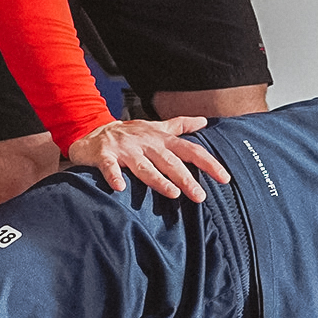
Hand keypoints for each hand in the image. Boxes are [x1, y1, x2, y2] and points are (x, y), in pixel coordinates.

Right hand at [67, 117, 232, 201]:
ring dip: (158, 180)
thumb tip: (204, 121)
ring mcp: (125, 149)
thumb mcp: (156, 128)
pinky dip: (114, 176)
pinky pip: (110, 167)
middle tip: (200, 196)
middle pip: (169, 162)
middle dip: (186, 178)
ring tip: (172, 194)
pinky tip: (120, 187)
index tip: (225, 178)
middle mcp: (146, 144)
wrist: (93, 133)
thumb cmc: (129, 135)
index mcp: (161, 139)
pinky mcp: (104, 155)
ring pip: (144, 166)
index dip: (208, 163)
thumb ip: (180, 126)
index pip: (190, 151)